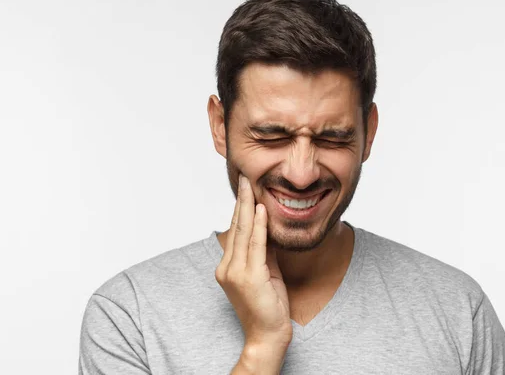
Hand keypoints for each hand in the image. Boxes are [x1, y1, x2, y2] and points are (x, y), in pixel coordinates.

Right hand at [215, 174, 292, 349]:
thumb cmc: (268, 307)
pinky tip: (260, 209)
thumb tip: (268, 228)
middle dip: (241, 200)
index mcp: (228, 267)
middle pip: (236, 227)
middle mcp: (227, 268)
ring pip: (243, 232)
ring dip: (248, 205)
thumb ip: (263, 252)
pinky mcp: (250, 277)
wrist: (268, 336)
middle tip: (244, 177)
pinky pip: (255, 245)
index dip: (240, 208)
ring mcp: (236, 273)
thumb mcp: (266, 273)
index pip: (235, 231)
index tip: (245, 188)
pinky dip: (258, 225)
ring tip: (250, 185)